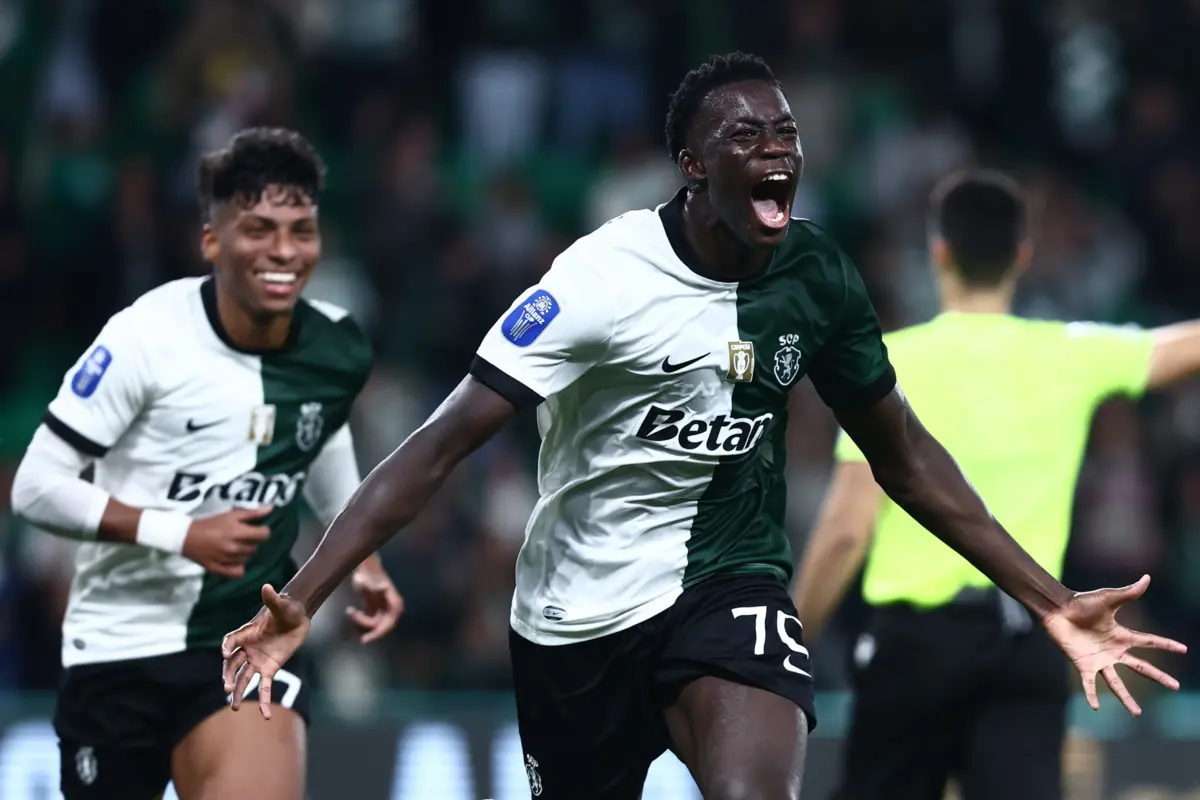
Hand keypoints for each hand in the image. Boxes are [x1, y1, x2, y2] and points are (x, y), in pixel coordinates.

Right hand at [183, 506, 272, 577]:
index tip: (257, 529)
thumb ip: (252, 513)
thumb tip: (271, 509)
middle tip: (241, 536)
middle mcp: (234, 547)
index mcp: (237, 532)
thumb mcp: (231, 514)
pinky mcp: (219, 569)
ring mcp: (226, 560)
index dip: (263, 531)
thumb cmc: (210, 523)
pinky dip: (238, 567)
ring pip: (247, 558)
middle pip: (255, 547)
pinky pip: (238, 572)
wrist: (187, 536)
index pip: (264, 535)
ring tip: (233, 545)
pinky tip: (233, 559)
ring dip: (244, 552)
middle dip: (251, 541)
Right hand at [222, 584, 309, 719]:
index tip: (225, 654)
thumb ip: (273, 599)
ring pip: (242, 678)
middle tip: (226, 687)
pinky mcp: (269, 669)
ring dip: (237, 691)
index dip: (227, 646)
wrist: (298, 617)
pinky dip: (263, 701)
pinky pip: (263, 687)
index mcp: (247, 632)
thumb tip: (267, 587)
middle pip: (232, 664)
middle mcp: (248, 648)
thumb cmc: (288, 608)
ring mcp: (257, 660)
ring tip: (233, 706)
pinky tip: (265, 715)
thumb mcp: (282, 605)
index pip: (231, 640)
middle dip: (228, 675)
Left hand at [347, 555, 403, 642]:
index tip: (368, 637)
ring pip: (375, 624)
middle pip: (383, 626)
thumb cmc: (370, 573)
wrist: (365, 568)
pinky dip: (361, 619)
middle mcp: (391, 608)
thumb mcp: (373, 580)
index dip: (381, 631)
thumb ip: (377, 586)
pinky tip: (351, 611)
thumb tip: (382, 588)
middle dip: (371, 630)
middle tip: (361, 637)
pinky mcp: (375, 608)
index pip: (390, 621)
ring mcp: (383, 608)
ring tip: (350, 611)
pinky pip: (370, 620)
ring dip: (362, 621)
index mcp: (394, 602)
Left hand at [1042, 575, 1186, 715]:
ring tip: (1136, 714)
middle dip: (1158, 677)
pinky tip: (1095, 707)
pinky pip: (1089, 683)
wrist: (1057, 609)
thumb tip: (1147, 578)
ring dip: (1126, 699)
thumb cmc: (1081, 602)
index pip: (1149, 642)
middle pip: (1141, 667)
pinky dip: (1091, 694)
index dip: (1166, 645)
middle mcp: (1113, 651)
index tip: (1183, 649)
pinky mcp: (1082, 664)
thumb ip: (1128, 592)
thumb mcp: (1108, 598)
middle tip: (1175, 686)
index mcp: (1121, 635)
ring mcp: (1099, 659)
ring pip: (1116, 683)